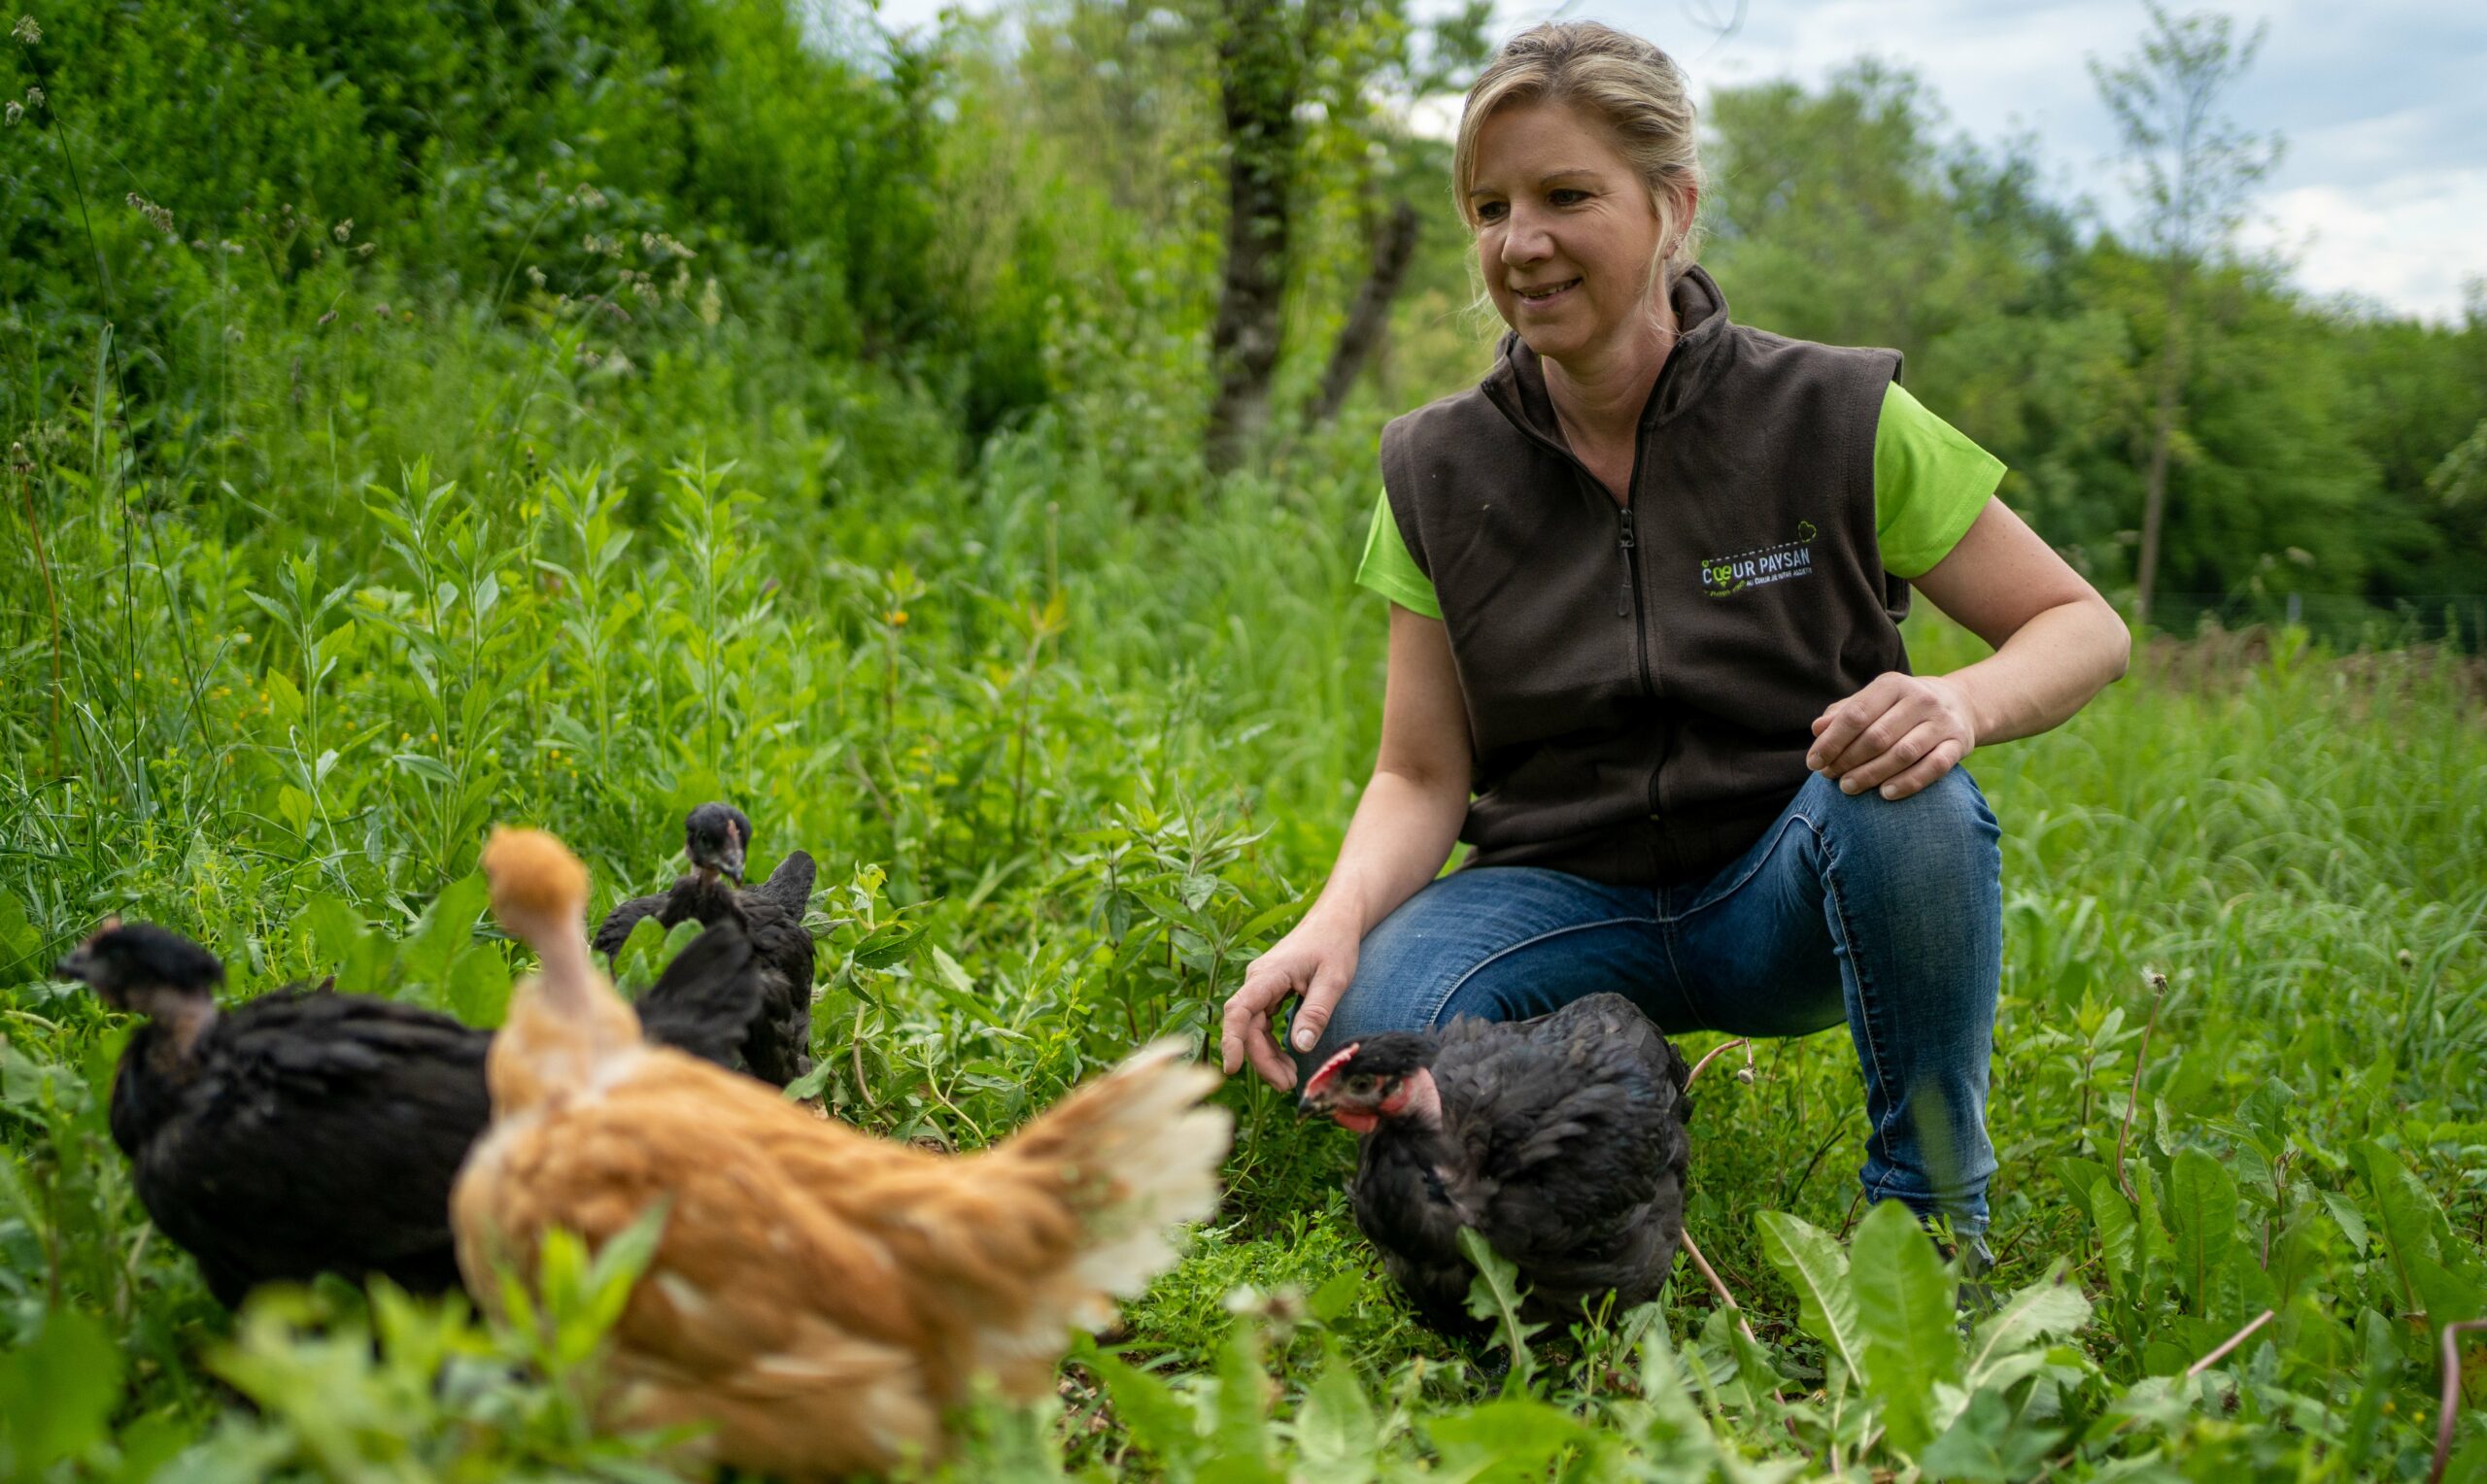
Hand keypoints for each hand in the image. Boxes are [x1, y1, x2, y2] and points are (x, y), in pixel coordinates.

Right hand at [1220, 911, 1359, 1091]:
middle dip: (1262, 1060)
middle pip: (1247, 1027)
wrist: (1335, 920)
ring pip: (1254, 1028)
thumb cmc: (1335, 944)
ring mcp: (1262, 987)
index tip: (1232, 1068)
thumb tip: (1300, 1047)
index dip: (1232, 1040)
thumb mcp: (1334, 979)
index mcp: (1268, 975)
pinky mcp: (1270, 992)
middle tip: (1287, 1085)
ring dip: (1267, 1056)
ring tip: (1289, 1079)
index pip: (1238, 1010)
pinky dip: (1272, 1044)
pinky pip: (1263, 1022)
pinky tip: (1287, 1059)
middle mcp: (1258, 981)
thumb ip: (1316, 1012)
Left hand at [1807, 672, 1976, 800]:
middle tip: (1830, 777)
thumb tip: (1817, 729)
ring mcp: (1942, 722)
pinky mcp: (1958, 744)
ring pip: (1903, 754)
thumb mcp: (1874, 701)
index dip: (1831, 741)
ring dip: (1871, 775)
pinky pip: (1933, 768)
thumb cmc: (1899, 707)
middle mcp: (1920, 699)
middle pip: (1877, 737)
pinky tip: (1885, 793)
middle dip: (1848, 760)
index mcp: (1893, 685)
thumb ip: (1844, 713)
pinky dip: (1908, 782)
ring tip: (1848, 787)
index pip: (1856, 714)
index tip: (1814, 763)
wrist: (1958, 704)